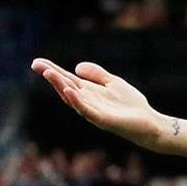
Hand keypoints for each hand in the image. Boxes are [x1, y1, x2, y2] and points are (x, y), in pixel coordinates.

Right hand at [30, 58, 168, 150]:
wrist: (149, 123)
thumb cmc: (130, 105)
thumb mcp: (113, 83)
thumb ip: (97, 74)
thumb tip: (76, 66)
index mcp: (89, 92)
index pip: (68, 80)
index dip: (53, 71)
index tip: (37, 62)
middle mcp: (87, 102)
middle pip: (66, 88)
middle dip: (52, 77)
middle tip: (37, 65)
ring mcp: (93, 111)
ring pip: (73, 98)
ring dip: (61, 86)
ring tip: (50, 73)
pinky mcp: (103, 120)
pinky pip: (86, 110)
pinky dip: (77, 101)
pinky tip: (70, 91)